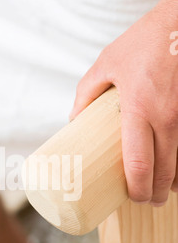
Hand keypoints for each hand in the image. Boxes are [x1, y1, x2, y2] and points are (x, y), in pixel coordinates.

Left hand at [70, 0, 177, 206]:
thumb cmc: (144, 40)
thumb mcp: (107, 63)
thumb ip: (87, 93)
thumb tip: (74, 119)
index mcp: (139, 108)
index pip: (139, 163)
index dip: (136, 187)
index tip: (132, 198)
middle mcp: (167, 117)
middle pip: (163, 171)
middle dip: (155, 193)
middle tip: (148, 201)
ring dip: (173, 182)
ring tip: (162, 190)